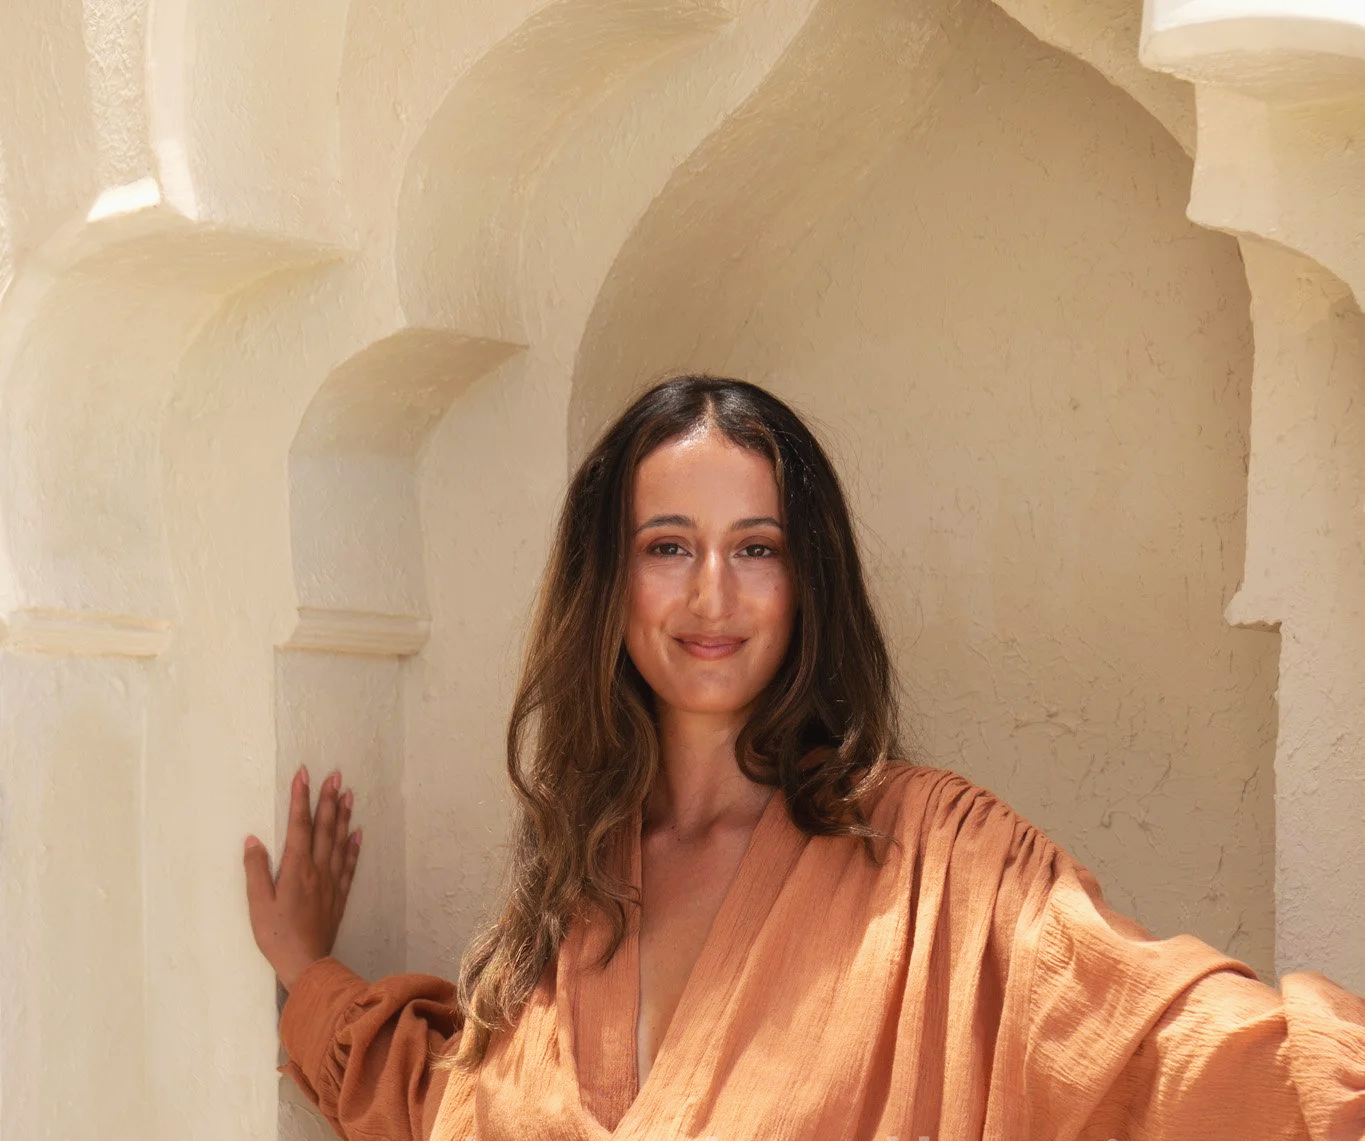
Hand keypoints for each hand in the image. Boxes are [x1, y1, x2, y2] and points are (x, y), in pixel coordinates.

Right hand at [244, 766, 361, 990]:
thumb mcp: (258, 904)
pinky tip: (357, 833)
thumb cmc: (276, 935)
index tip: (304, 775)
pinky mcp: (339, 894)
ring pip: (339, 841)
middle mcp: (318, 869)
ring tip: (348, 794)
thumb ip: (256, 870)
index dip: (301, 798)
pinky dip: (353, 846)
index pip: (299, 825)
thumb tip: (253, 840)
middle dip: (328, 799)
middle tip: (335, 775)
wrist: (306, 963)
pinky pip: (349, 864)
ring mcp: (331, 881)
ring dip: (343, 816)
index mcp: (297, 868)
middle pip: (324, 827)